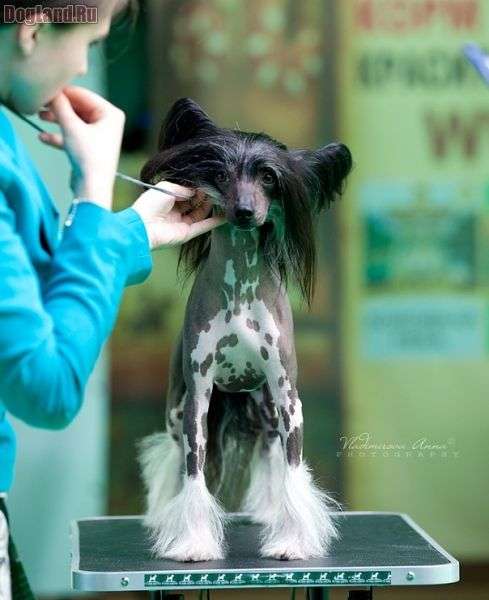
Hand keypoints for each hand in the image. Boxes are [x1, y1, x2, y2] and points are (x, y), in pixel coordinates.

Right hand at [38, 85, 124, 208]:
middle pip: (78, 108)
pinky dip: (59, 136)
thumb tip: (51, 93)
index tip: (45, 92)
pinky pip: (74, 137)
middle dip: (59, 108)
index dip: (63, 93)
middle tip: (40, 105)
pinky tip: (43, 138)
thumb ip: (60, 106)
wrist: (92, 188)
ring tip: (40, 118)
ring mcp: (100, 137)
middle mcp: (109, 123)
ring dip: (57, 120)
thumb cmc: (89, 157)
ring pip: (75, 122)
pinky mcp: (91, 149)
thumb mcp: (71, 127)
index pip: (83, 95)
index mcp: (111, 114)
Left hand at [131, 181, 225, 248]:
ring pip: (200, 213)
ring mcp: (181, 223)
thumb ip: (185, 189)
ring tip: (221, 197)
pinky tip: (226, 216)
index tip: (208, 182)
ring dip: (210, 206)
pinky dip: (215, 222)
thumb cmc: (151, 204)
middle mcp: (175, 211)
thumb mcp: (167, 188)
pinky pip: (203, 226)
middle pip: (194, 202)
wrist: (143, 226)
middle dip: (204, 195)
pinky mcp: (187, 233)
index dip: (197, 188)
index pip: (186, 192)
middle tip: (216, 188)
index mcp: (167, 199)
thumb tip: (199, 190)